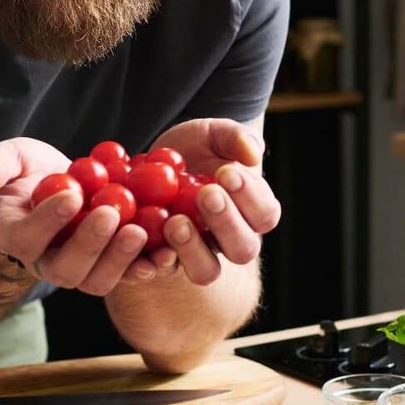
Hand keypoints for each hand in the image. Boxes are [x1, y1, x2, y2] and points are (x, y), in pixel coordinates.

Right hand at [0, 137, 146, 295]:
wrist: (59, 186)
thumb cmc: (28, 172)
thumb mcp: (11, 158)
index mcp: (16, 237)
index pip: (26, 237)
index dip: (48, 220)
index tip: (71, 194)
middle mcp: (46, 263)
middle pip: (65, 268)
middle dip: (90, 243)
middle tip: (111, 213)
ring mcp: (80, 270)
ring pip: (97, 280)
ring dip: (119, 259)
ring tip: (139, 230)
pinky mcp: (110, 267)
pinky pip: (127, 276)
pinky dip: (147, 266)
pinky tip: (166, 249)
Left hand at [124, 119, 280, 286]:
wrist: (158, 159)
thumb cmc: (198, 146)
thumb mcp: (215, 133)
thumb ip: (236, 138)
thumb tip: (253, 154)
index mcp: (251, 211)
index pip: (265, 214)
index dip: (250, 198)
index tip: (226, 172)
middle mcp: (229, 239)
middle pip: (242, 249)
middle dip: (226, 222)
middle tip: (205, 194)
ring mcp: (197, 254)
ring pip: (206, 271)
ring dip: (192, 249)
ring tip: (174, 221)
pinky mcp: (162, 258)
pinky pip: (159, 271)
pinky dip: (150, 262)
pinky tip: (139, 239)